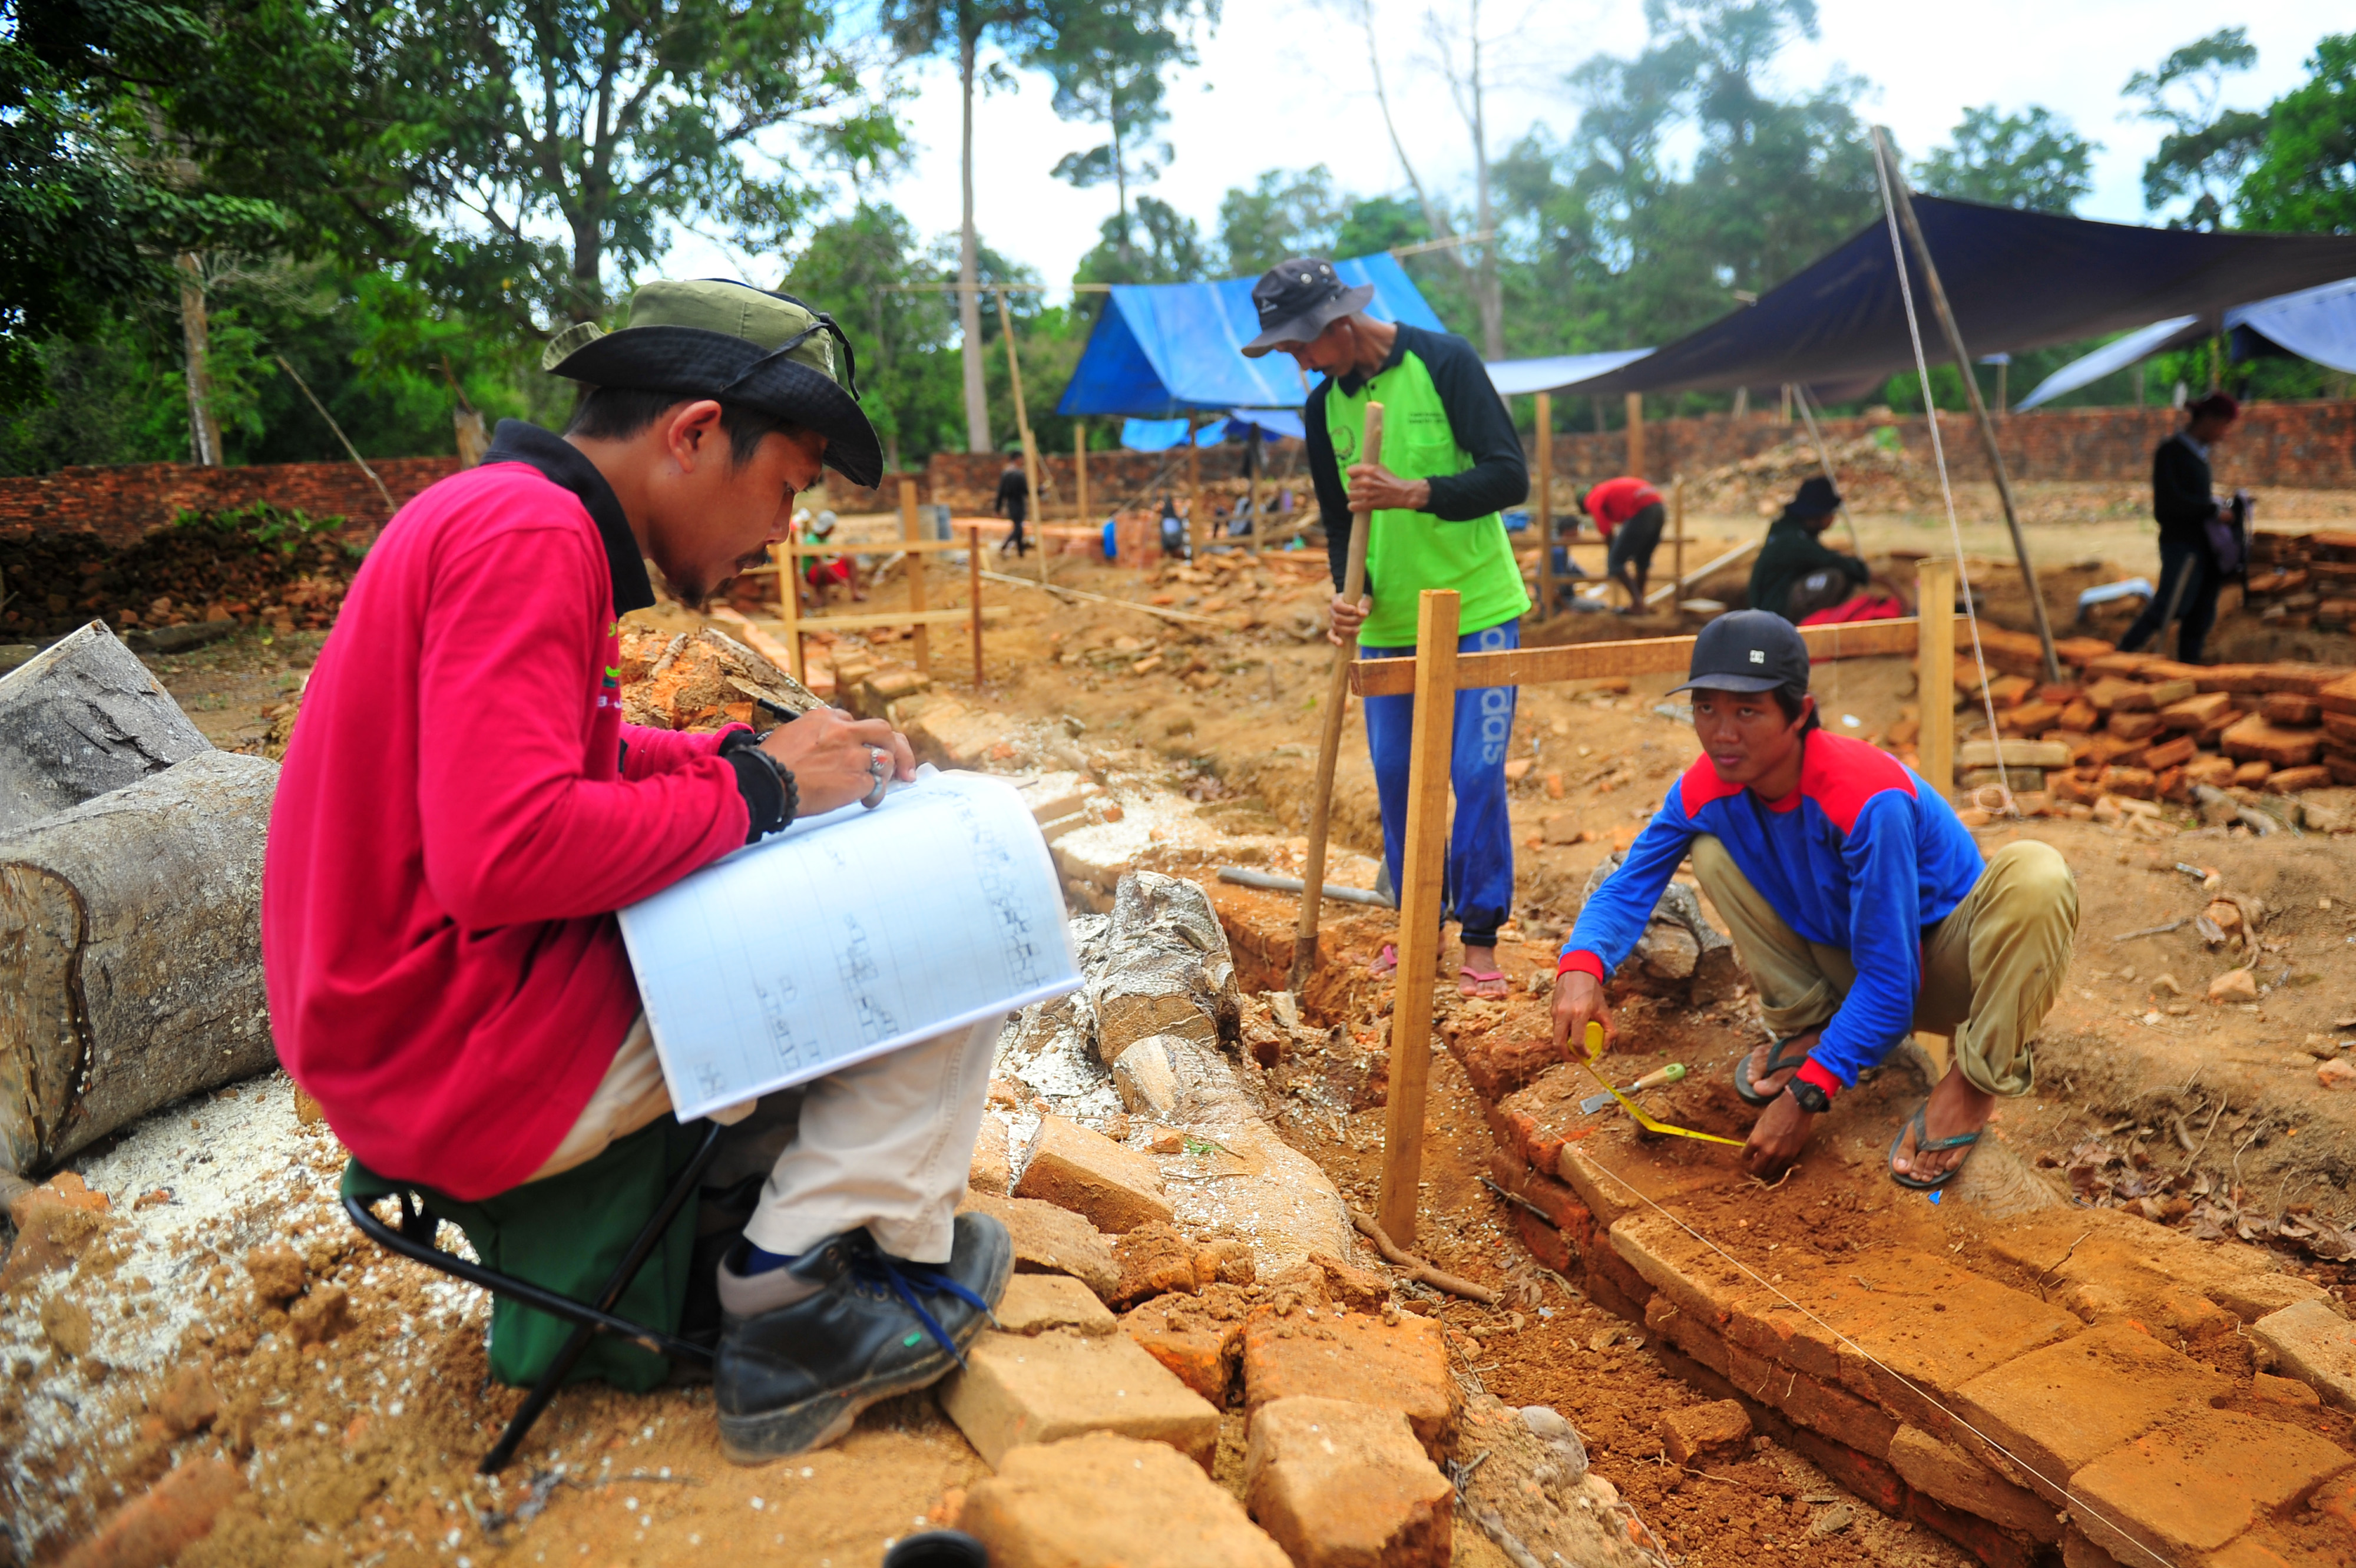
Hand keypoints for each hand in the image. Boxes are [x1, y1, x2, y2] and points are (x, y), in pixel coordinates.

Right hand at [756, 706, 915, 814]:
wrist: (765, 782)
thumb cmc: (770, 764)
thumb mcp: (790, 735)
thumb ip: (812, 735)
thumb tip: (820, 747)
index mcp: (824, 717)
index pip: (854, 722)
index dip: (860, 737)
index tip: (861, 749)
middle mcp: (843, 732)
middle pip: (883, 731)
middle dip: (896, 747)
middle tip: (901, 766)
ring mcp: (853, 754)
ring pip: (886, 758)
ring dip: (885, 774)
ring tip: (877, 787)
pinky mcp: (856, 778)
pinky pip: (877, 785)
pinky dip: (875, 795)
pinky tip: (867, 802)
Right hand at [1327, 592, 1370, 646]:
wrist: (1359, 607)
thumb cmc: (1361, 602)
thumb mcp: (1365, 600)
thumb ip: (1364, 605)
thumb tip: (1363, 614)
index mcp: (1336, 600)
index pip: (1337, 605)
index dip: (1346, 609)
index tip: (1356, 611)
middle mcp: (1332, 610)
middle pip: (1337, 618)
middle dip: (1351, 621)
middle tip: (1362, 620)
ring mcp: (1332, 621)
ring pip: (1336, 627)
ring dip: (1348, 630)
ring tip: (1359, 629)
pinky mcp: (1334, 629)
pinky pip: (1331, 635)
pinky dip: (1335, 640)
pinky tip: (1341, 644)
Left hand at [1345, 462, 1430, 513]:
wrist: (1402, 493)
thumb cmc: (1391, 481)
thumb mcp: (1379, 468)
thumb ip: (1366, 469)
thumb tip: (1354, 472)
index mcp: (1369, 470)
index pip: (1349, 471)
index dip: (1352, 475)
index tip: (1356, 478)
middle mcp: (1366, 481)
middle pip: (1349, 485)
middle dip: (1355, 487)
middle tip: (1362, 490)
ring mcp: (1367, 493)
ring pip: (1350, 495)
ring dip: (1354, 497)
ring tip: (1361, 498)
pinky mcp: (1368, 504)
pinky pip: (1352, 506)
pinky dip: (1354, 506)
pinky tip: (1358, 505)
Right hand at [1549, 969, 1614, 1057]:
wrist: (1577, 971)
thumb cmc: (1592, 991)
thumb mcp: (1605, 1010)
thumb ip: (1611, 1030)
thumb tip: (1605, 1048)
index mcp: (1579, 1013)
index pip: (1577, 1042)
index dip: (1583, 1054)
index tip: (1588, 1056)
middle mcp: (1564, 1014)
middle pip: (1558, 1045)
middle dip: (1567, 1057)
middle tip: (1577, 1059)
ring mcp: (1555, 1012)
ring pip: (1556, 1037)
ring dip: (1565, 1045)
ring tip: (1576, 1046)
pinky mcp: (1551, 1010)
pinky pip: (1556, 1028)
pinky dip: (1563, 1034)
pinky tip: (1573, 1031)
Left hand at [1743, 1092, 1813, 1179]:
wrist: (1797, 1106)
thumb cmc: (1777, 1110)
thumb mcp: (1760, 1122)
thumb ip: (1757, 1137)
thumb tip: (1754, 1150)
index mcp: (1756, 1140)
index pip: (1745, 1157)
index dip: (1746, 1156)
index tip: (1749, 1155)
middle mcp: (1767, 1150)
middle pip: (1756, 1169)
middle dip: (1754, 1167)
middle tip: (1756, 1163)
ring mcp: (1780, 1154)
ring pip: (1770, 1171)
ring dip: (1767, 1168)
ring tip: (1767, 1163)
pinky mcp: (1792, 1154)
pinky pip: (1783, 1167)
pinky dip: (1779, 1165)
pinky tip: (1778, 1159)